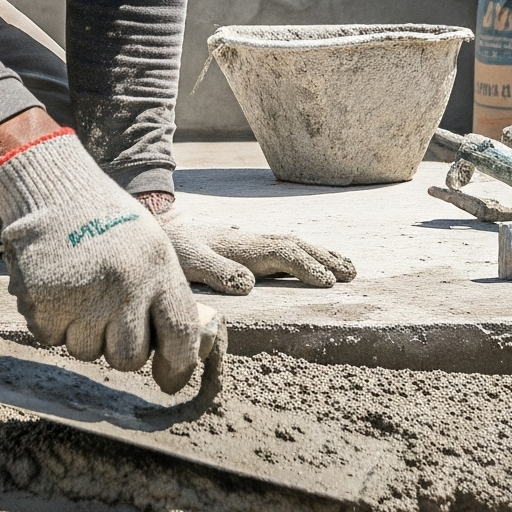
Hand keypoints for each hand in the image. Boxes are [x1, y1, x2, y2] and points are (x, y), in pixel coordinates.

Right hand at [0, 129, 205, 391]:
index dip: (177, 367)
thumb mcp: (153, 246)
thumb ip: (167, 293)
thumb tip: (185, 348)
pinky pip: (51, 338)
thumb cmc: (107, 221)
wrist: (53, 187)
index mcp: (159, 269)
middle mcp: (126, 285)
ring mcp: (84, 295)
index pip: (179, 335)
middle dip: (118, 350)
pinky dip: (50, 322)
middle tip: (109, 321)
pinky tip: (56, 287)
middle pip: (128, 359)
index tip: (169, 380)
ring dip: (82, 333)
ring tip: (80, 291)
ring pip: (86, 352)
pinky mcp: (46, 300)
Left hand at [156, 209, 357, 296]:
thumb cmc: (172, 247)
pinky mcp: (246, 246)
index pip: (283, 253)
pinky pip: (284, 248)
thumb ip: (215, 271)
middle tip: (352, 275)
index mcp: (243, 246)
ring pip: (294, 244)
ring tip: (347, 268)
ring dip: (321, 255)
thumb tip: (247, 285)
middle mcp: (252, 241)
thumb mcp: (187, 261)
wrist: (159, 226)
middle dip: (326, 259)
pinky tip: (312, 261)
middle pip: (296, 246)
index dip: (306, 267)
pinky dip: (305, 254)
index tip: (328, 283)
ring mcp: (251, 241)